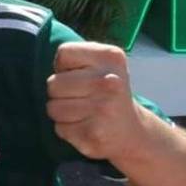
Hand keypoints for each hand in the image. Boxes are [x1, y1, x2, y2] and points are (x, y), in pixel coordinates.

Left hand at [45, 42, 147, 161]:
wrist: (133, 131)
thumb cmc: (107, 92)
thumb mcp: (101, 64)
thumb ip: (76, 57)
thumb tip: (54, 69)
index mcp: (111, 57)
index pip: (64, 53)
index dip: (64, 67)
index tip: (80, 75)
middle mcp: (110, 81)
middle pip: (53, 83)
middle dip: (60, 92)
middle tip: (81, 97)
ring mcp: (103, 108)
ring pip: (53, 107)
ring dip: (62, 113)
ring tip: (83, 113)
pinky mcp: (93, 133)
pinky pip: (59, 128)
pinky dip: (67, 129)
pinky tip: (86, 127)